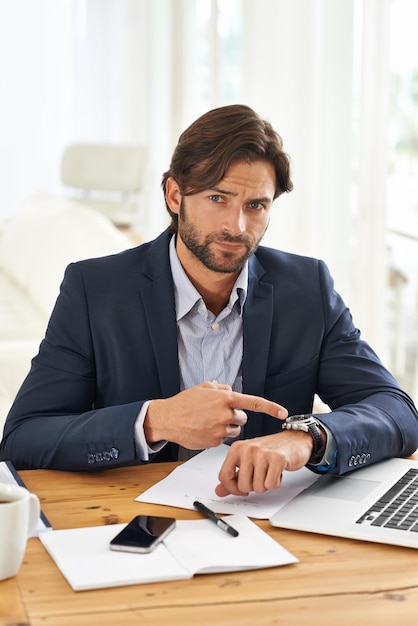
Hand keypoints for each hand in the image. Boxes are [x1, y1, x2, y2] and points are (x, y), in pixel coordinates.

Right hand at [144, 381, 287, 449]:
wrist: (167, 419)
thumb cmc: (184, 402)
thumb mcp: (204, 387)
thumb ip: (222, 388)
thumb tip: (232, 391)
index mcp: (225, 398)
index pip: (254, 403)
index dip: (271, 408)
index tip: (283, 413)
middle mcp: (225, 414)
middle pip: (243, 418)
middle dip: (234, 416)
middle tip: (218, 413)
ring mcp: (220, 430)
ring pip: (234, 430)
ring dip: (226, 426)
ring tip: (208, 421)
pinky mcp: (214, 442)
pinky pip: (223, 439)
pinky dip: (216, 435)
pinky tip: (204, 429)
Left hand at [215, 429, 314, 496]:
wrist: (293, 440)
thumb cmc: (270, 450)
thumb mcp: (247, 461)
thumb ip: (233, 476)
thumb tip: (219, 491)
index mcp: (236, 448)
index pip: (224, 476)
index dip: (232, 489)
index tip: (241, 489)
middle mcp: (247, 449)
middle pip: (243, 486)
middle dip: (254, 486)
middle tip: (261, 475)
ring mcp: (262, 453)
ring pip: (258, 487)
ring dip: (266, 484)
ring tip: (269, 471)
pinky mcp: (277, 459)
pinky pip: (271, 484)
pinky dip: (276, 483)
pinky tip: (277, 472)